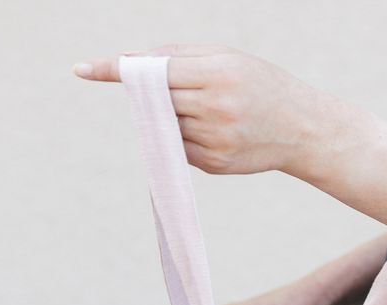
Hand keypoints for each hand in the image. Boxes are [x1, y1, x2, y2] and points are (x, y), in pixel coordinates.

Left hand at [73, 45, 332, 175]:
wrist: (302, 129)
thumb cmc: (261, 84)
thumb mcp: (226, 57)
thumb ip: (177, 56)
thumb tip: (130, 62)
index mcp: (218, 73)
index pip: (154, 71)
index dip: (118, 70)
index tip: (84, 68)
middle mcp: (215, 108)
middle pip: (157, 100)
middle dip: (153, 94)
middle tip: (173, 91)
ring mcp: (214, 141)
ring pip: (166, 126)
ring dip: (171, 117)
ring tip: (209, 111)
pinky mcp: (214, 165)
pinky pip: (179, 148)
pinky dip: (183, 137)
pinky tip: (213, 132)